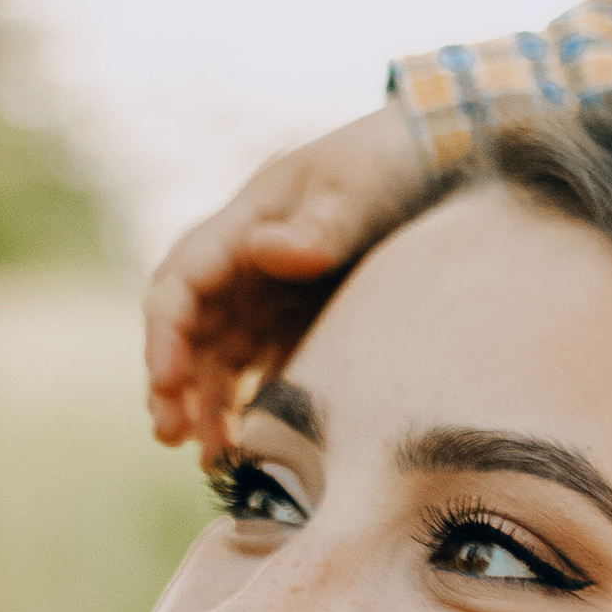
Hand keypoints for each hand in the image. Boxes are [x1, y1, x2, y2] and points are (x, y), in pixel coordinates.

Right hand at [143, 102, 430, 449]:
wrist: (445, 154)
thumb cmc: (393, 160)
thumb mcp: (361, 185)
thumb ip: (321, 224)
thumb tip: (268, 250)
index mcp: (246, 221)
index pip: (182, 281)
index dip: (165, 333)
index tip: (168, 380)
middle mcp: (247, 261)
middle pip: (188, 326)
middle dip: (172, 381)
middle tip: (171, 434)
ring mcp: (272, 291)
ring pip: (217, 354)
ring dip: (205, 403)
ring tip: (209, 458)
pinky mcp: (301, 318)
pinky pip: (261, 366)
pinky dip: (248, 403)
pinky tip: (248, 446)